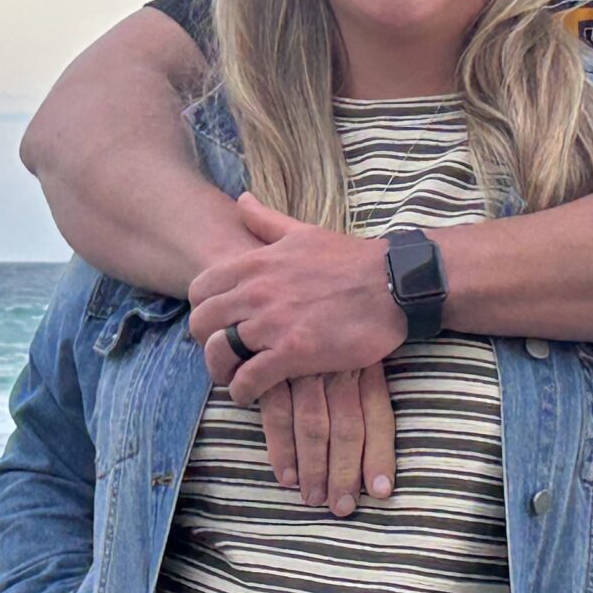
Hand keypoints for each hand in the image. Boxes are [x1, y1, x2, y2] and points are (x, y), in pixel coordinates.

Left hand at [188, 195, 406, 400]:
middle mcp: (256, 292)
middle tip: (225, 353)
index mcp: (256, 263)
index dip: (203, 309)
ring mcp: (273, 323)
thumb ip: (266, 221)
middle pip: (201, 323)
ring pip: (217, 353)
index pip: (199, 289)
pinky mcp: (293, 352)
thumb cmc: (351, 260)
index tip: (218, 323)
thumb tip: (241, 199)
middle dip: (206, 342)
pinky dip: (243, 391)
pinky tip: (252, 393)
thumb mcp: (303, 232)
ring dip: (221, 370)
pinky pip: (248, 379)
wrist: (393, 286)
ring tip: (234, 377)